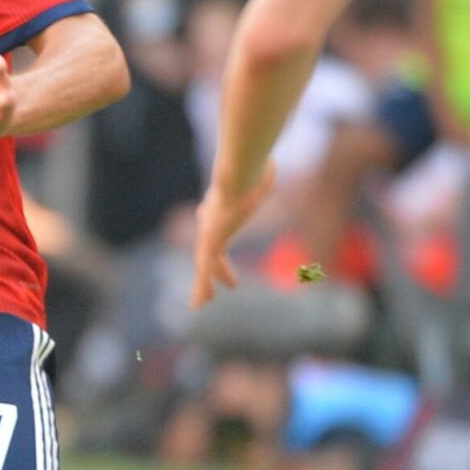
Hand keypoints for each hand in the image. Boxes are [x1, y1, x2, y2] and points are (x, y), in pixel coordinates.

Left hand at [189, 164, 276, 307]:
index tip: (217, 251)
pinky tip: (197, 306)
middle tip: (228, 283)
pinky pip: (203, 274)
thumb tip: (271, 164)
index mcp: (221, 210)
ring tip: (202, 303)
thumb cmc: (252, 176)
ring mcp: (208, 236)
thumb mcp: (260, 178)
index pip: (214, 228)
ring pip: (204, 266)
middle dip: (218, 267)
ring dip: (203, 285)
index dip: (216, 241)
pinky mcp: (209, 247)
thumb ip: (263, 176)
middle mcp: (211, 224)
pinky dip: (200, 290)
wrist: (238, 179)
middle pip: (209, 250)